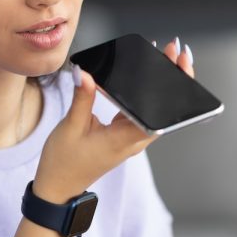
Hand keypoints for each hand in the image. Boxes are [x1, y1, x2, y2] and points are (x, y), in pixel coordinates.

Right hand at [34, 39, 193, 201]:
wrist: (58, 187)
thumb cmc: (64, 163)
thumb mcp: (71, 127)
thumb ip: (82, 98)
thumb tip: (84, 72)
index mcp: (126, 139)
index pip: (160, 112)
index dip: (174, 87)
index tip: (178, 65)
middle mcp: (134, 140)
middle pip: (163, 107)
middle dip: (172, 78)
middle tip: (174, 50)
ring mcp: (130, 138)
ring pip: (153, 109)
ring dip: (159, 83)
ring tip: (163, 55)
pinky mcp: (123, 135)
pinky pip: (140, 111)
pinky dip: (144, 93)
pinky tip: (142, 74)